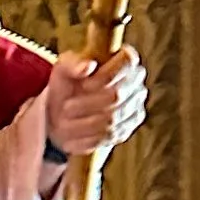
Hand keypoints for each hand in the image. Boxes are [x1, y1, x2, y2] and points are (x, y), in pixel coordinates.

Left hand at [44, 47, 146, 161]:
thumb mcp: (64, 69)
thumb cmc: (67, 83)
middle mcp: (136, 83)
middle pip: (117, 95)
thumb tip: (88, 65)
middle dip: (87, 103)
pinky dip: (87, 138)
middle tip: (65, 107)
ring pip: (112, 120)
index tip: (83, 85)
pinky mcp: (127, 129)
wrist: (65, 110)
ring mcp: (135, 108)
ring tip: (63, 123)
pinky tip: (71, 138)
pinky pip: (110, 137)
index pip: (127, 63)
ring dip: (84, 123)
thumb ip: (73, 64)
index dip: (105, 75)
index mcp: (126, 60)